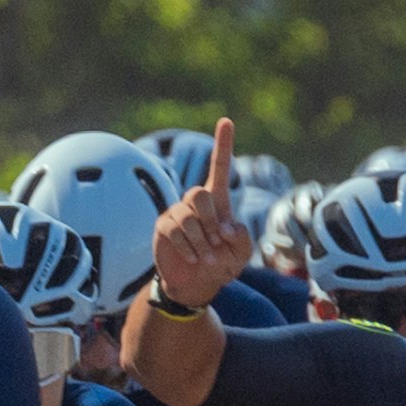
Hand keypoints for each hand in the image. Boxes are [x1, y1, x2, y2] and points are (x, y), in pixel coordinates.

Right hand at [145, 112, 253, 311]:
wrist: (196, 285)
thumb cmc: (221, 265)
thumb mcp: (241, 254)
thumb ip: (242, 238)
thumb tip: (226, 225)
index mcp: (218, 201)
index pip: (220, 167)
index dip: (223, 144)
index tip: (227, 120)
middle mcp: (196, 202)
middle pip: (200, 193)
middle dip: (210, 221)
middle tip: (216, 243)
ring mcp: (177, 213)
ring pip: (187, 215)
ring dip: (201, 240)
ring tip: (206, 257)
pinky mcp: (163, 227)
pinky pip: (174, 230)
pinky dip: (188, 247)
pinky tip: (192, 258)